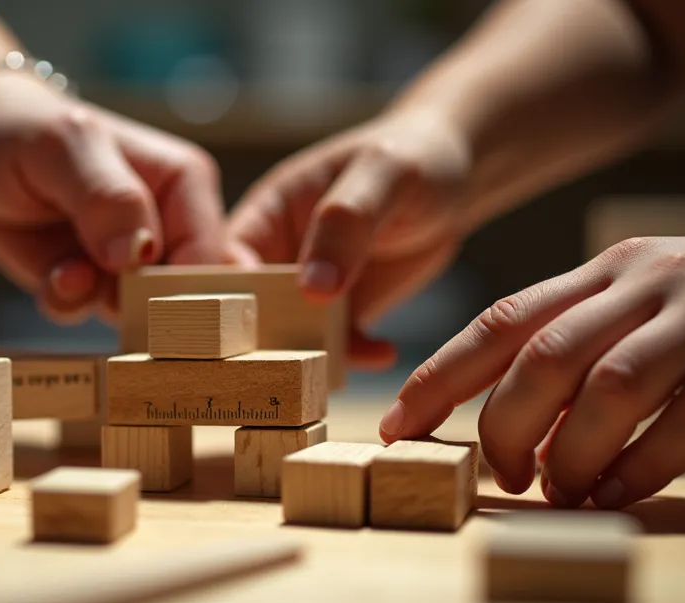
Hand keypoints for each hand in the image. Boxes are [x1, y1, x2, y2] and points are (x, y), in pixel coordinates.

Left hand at [0, 71, 250, 323]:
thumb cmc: (23, 127)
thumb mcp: (64, 145)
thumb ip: (107, 196)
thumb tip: (139, 255)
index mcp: (185, 182)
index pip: (210, 254)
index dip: (190, 290)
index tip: (148, 302)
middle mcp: (167, 225)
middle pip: (186, 294)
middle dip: (144, 306)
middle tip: (103, 289)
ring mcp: (129, 260)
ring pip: (136, 311)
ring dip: (95, 301)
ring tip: (64, 271)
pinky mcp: (90, 282)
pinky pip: (89, 314)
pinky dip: (66, 303)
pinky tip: (50, 276)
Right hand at [227, 109, 472, 367]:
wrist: (457, 181)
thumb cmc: (414, 156)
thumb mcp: (383, 174)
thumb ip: (346, 221)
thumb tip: (313, 289)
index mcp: (270, 211)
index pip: (227, 257)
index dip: (230, 292)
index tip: (251, 323)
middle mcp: (281, 253)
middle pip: (251, 306)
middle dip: (265, 339)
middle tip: (291, 364)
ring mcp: (311, 286)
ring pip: (291, 334)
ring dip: (310, 355)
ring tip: (343, 362)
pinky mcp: (344, 310)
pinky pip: (336, 345)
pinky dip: (353, 355)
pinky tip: (383, 351)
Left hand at [382, 229, 684, 508]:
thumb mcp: (650, 303)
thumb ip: (585, 349)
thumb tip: (523, 434)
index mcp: (608, 269)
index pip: (502, 319)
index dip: (440, 374)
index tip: (394, 424)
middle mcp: (649, 281)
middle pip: (545, 354)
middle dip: (503, 425)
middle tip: (500, 477)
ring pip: (612, 387)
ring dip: (571, 452)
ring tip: (560, 491)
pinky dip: (645, 467)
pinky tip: (619, 496)